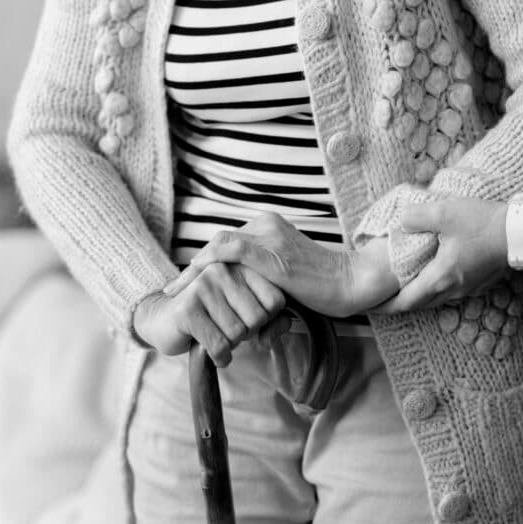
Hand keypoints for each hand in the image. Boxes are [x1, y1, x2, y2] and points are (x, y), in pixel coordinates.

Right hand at [132, 263, 285, 366]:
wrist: (163, 322)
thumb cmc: (211, 318)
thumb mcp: (244, 316)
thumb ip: (272, 321)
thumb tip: (287, 324)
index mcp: (240, 266)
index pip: (275, 300)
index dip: (266, 320)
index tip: (248, 321)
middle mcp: (222, 270)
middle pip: (258, 318)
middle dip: (247, 334)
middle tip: (230, 332)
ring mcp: (203, 286)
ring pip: (238, 333)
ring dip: (231, 346)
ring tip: (219, 337)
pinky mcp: (187, 308)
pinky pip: (219, 344)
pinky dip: (220, 356)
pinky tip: (214, 354)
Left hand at [163, 213, 398, 317]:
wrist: (351, 282)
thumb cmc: (323, 286)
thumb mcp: (284, 276)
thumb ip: (261, 277)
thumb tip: (239, 298)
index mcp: (269, 226)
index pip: (226, 243)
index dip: (202, 264)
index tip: (184, 285)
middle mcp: (266, 225)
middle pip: (217, 244)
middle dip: (192, 269)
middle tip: (171, 290)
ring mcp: (269, 237)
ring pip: (218, 247)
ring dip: (193, 270)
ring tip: (174, 291)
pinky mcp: (272, 254)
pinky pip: (230, 252)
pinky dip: (207, 265)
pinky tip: (192, 281)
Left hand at [377, 198, 507, 312]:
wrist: (520, 232)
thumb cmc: (483, 224)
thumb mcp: (444, 213)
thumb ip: (416, 217)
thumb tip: (401, 222)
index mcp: (440, 278)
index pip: (406, 301)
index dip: (386, 306)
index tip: (370, 307)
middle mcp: (452, 290)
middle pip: (419, 304)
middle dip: (398, 304)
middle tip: (381, 300)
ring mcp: (467, 289)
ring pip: (434, 300)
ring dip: (416, 297)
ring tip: (402, 289)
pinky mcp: (477, 283)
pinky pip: (449, 292)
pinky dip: (433, 289)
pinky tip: (431, 276)